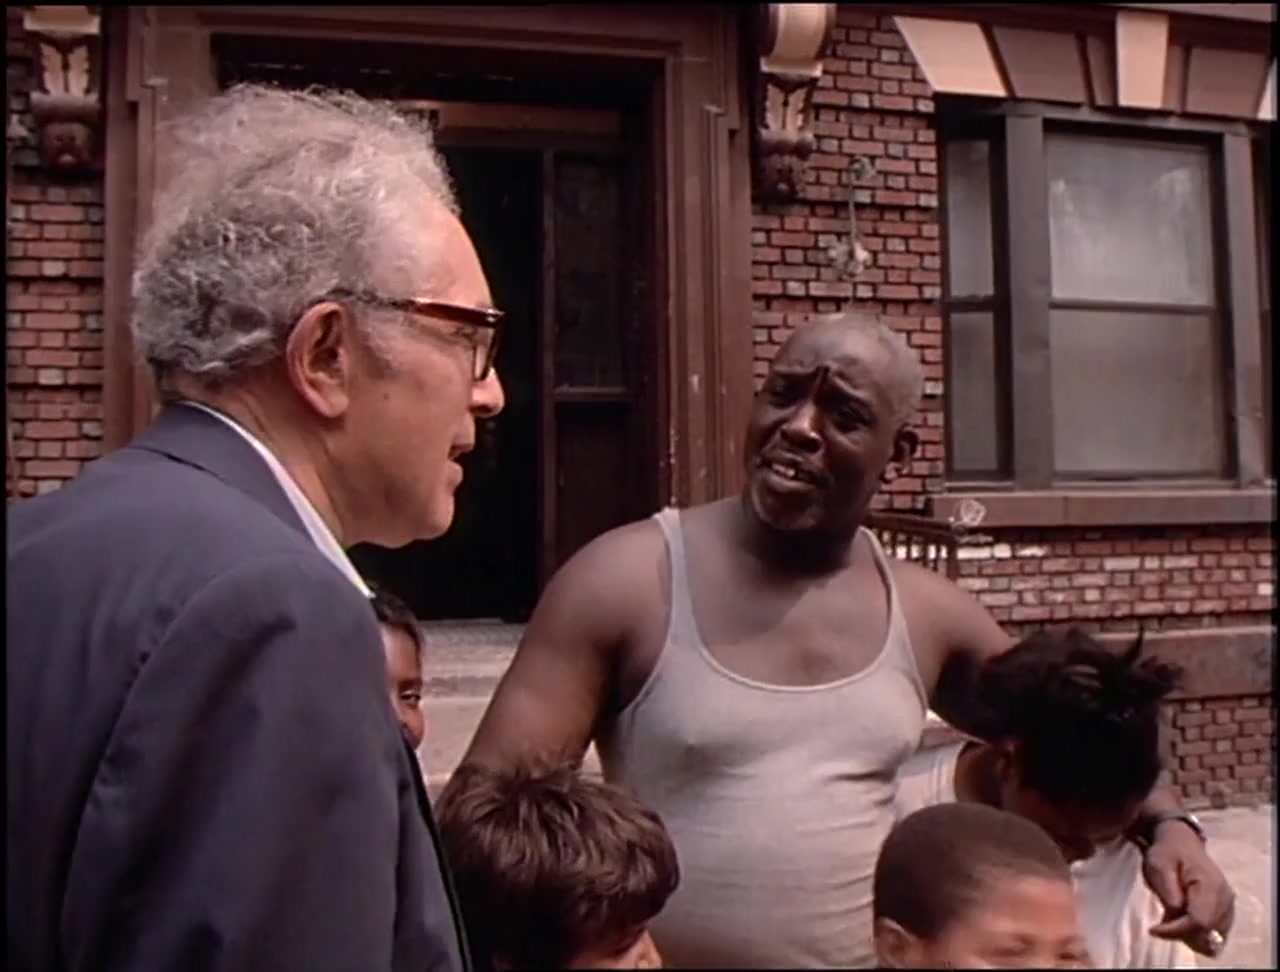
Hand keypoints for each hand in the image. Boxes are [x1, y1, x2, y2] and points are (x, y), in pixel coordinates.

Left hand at [1142, 819, 1235, 956]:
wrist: (1181, 842)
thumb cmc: (1167, 853)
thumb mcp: (1159, 865)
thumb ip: (1168, 890)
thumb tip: (1177, 913)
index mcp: (1210, 885)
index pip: (1199, 921)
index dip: (1176, 930)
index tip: (1154, 929)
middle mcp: (1225, 898)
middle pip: (1208, 933)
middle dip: (1182, 934)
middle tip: (1160, 925)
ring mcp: (1228, 906)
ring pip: (1212, 937)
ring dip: (1189, 935)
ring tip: (1169, 920)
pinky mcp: (1225, 911)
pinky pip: (1214, 933)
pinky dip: (1197, 933)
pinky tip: (1180, 921)